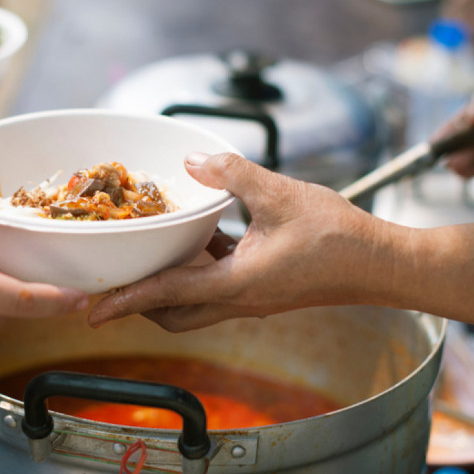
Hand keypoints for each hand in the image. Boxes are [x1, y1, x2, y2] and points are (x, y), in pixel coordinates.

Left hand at [87, 153, 390, 330]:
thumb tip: (194, 161)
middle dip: (139, 301)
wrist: (381, 264)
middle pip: (172, 312)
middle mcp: (238, 299)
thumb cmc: (339, 237)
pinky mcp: (262, 288)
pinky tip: (203, 234)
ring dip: (169, 282)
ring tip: (151, 250)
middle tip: (115, 279)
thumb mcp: (280, 195)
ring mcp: (250, 297)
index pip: (166, 295)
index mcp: (236, 284)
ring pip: (193, 302)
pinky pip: (217, 284)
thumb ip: (232, 175)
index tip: (92, 311)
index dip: (125, 301)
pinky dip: (199, 267)